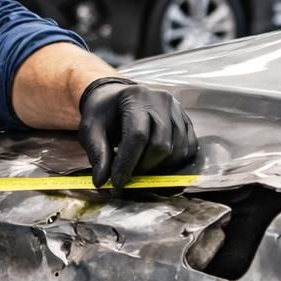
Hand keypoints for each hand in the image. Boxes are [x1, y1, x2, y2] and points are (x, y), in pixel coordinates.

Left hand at [77, 77, 197, 188]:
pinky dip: (174, 164)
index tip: (117, 183)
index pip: (137, 135)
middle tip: (128, 176)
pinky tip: (156, 163)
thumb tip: (102, 182)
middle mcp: (162, 101)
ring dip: (159, 168)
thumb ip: (97, 154)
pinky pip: (189, 149)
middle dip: (144, 168)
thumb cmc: (104, 113)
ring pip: (177, 151)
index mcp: (136, 97)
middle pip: (161, 145)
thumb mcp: (91, 129)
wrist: (117, 98)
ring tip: (139, 166)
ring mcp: (178, 110)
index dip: (128, 163)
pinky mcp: (187, 121)